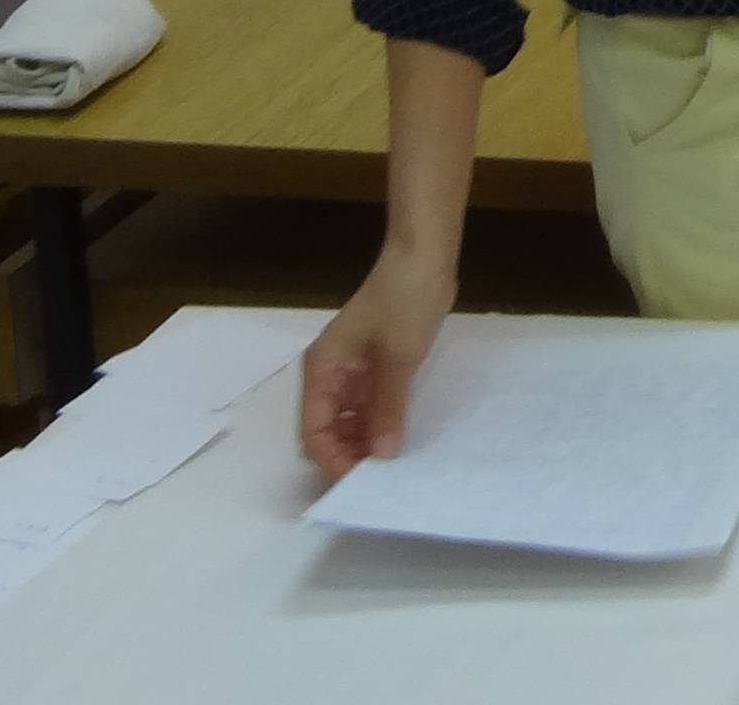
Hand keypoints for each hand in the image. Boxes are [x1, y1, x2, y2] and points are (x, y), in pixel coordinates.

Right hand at [299, 241, 456, 482]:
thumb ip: (387, 410)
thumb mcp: (398, 359)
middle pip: (327, 430)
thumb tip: (381, 457)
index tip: (362, 481)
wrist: (425, 257)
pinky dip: (379, 424)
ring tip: (393, 463)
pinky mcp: (374, 368)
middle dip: (348, 455)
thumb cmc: (405, 302)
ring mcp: (352, 372)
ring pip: (349, 422)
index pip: (313, 430)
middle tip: (382, 478)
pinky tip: (399, 437)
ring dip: (364, 442)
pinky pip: (369, 407)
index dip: (333, 459)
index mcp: (322, 370)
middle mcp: (330, 374)